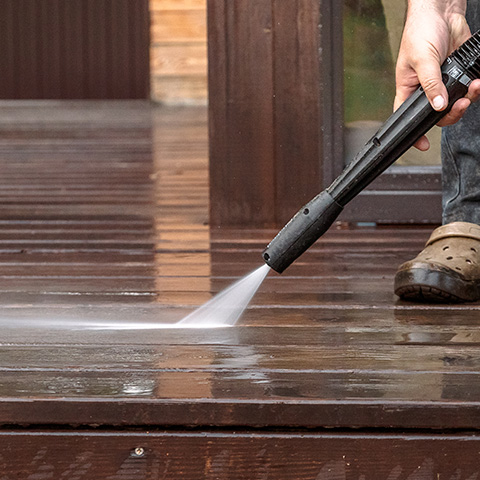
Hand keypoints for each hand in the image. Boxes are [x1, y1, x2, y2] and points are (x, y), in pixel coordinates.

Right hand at [395, 0, 479, 149]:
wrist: (442, 10)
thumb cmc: (420, 31)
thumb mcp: (422, 60)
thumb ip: (431, 84)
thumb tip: (437, 106)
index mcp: (409, 88)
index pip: (408, 116)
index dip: (415, 132)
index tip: (423, 144)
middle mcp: (426, 88)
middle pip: (438, 114)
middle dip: (452, 113)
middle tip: (460, 105)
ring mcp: (444, 81)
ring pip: (455, 102)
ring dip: (468, 99)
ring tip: (474, 87)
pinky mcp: (459, 72)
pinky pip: (468, 87)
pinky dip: (476, 87)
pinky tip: (479, 81)